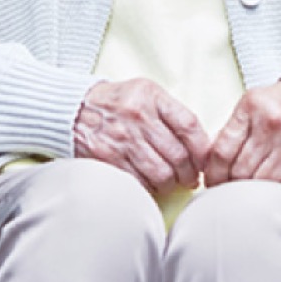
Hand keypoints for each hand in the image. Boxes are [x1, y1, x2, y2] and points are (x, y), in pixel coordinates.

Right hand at [73, 78, 210, 198]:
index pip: (189, 125)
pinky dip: (150, 189)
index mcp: (151, 97)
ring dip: (172, 184)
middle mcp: (138, 117)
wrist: (74, 109)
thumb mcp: (146, 92)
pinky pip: (139, 183)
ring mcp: (122, 140)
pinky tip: (152, 185)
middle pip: (178, 155)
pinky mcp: (108, 160)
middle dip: (190, 173)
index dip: (203, 149)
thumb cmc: (118, 102)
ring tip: (173, 183)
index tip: (205, 160)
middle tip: (191, 178)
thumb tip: (200, 143)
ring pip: (161, 174)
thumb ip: (171, 112)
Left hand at [204, 78, 280, 187]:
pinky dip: (278, 190)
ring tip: (251, 192)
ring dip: (254, 191)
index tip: (212, 182)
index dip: (213, 174)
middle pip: (240, 171)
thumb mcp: (252, 103)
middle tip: (230, 190)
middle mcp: (273, 122)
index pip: (222, 150)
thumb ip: (233, 130)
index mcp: (252, 106)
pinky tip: (273, 187)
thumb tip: (209, 162)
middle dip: (231, 185)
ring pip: (263, 182)